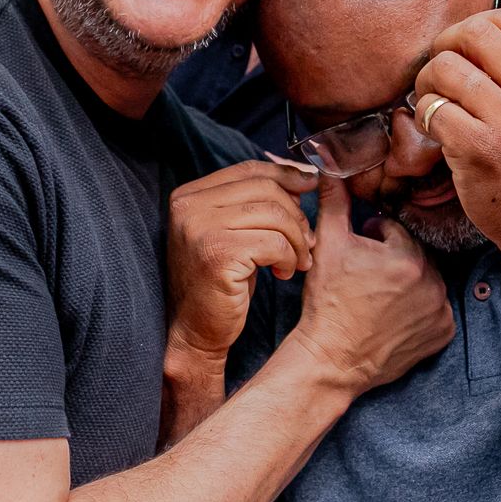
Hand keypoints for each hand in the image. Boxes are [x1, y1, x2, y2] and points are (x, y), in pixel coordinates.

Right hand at [165, 159, 317, 371]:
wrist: (194, 331)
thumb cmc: (220, 282)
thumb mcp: (232, 232)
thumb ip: (254, 203)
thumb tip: (302, 178)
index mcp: (189, 196)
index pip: (248, 169)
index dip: (285, 175)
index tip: (311, 185)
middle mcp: (189, 207)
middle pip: (266, 190)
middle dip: (296, 215)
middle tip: (306, 242)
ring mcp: (200, 229)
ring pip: (275, 216)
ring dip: (296, 241)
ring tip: (297, 261)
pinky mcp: (218, 255)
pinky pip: (275, 244)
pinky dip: (289, 259)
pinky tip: (283, 274)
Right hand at [287, 177, 452, 395]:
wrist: (331, 358)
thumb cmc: (327, 303)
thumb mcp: (327, 246)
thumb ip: (334, 201)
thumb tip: (331, 166)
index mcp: (408, 256)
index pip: (395, 230)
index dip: (372, 238)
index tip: (357, 255)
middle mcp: (432, 282)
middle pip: (413, 254)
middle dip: (392, 259)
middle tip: (364, 277)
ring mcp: (440, 310)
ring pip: (426, 280)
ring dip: (407, 282)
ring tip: (377, 296)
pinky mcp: (443, 333)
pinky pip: (437, 309)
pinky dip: (421, 309)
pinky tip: (394, 315)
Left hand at [412, 8, 500, 276]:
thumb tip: (460, 37)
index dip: (469, 28)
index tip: (460, 53)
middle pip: (473, 34)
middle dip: (443, 47)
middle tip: (438, 74)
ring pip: (446, 69)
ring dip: (426, 85)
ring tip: (433, 104)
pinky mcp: (479, 148)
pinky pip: (433, 109)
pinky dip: (423, 116)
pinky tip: (433, 130)